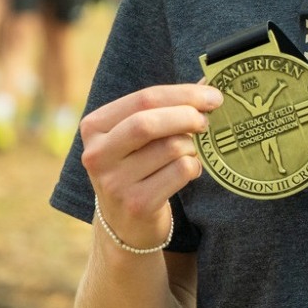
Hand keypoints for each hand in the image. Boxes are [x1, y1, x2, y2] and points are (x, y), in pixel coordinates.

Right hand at [80, 84, 220, 251]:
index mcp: (94, 127)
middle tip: (207, 120)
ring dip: (192, 146)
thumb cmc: (138, 166)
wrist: (125, 224)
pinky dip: (194, 167)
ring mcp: (114, 182)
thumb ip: (165, 107)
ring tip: (190, 152)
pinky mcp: (137, 204)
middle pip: (148, 122)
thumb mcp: (138, 136)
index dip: (183, 93)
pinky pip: (180, 171)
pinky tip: (189, 171)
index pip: (143, 99)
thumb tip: (207, 83)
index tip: (213, 95)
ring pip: (171, 148)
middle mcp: (97, 154)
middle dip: (187, 115)